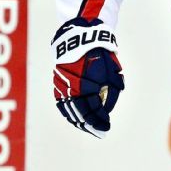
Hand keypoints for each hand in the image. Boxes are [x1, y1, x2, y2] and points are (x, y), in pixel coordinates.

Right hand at [52, 17, 124, 137]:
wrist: (80, 38)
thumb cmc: (100, 55)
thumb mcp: (112, 73)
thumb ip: (111, 93)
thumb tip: (106, 110)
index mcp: (88, 86)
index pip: (94, 110)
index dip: (100, 121)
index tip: (106, 128)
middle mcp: (73, 88)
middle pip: (81, 114)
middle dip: (90, 125)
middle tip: (98, 132)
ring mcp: (63, 85)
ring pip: (69, 110)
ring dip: (79, 121)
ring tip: (87, 128)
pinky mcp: (57, 82)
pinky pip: (61, 102)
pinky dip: (68, 112)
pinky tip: (74, 118)